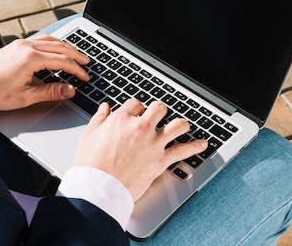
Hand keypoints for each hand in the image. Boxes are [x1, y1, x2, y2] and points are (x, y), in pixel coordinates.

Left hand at [0, 35, 89, 109]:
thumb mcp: (25, 97)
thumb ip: (50, 92)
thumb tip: (70, 90)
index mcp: (30, 59)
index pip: (62, 62)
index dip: (77, 70)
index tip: (85, 77)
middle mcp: (26, 47)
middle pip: (60, 47)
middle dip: (76, 56)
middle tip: (87, 63)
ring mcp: (21, 44)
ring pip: (51, 40)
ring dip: (66, 47)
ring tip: (76, 54)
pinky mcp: (16, 45)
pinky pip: (40, 39)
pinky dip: (53, 43)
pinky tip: (57, 48)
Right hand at [75, 99, 207, 200]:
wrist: (99, 187)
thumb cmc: (92, 165)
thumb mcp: (89, 135)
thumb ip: (99, 119)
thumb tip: (105, 108)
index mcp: (122, 119)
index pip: (135, 104)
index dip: (136, 108)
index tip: (136, 114)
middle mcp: (140, 128)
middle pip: (159, 108)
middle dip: (158, 111)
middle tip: (157, 117)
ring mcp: (153, 144)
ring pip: (177, 125)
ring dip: (180, 124)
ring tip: (181, 126)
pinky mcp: (161, 161)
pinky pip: (183, 151)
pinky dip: (195, 147)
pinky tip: (202, 144)